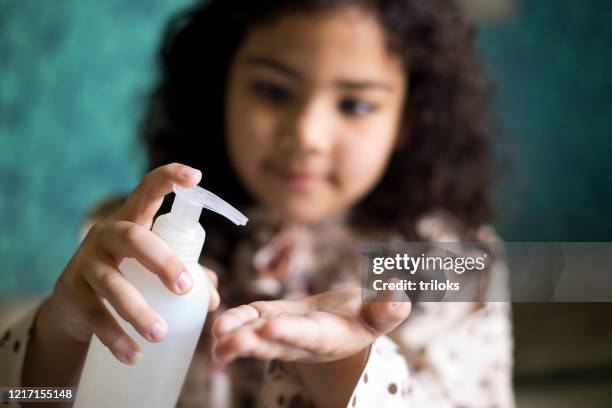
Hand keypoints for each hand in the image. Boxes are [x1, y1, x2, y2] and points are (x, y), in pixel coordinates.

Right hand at [39, 163, 219, 364]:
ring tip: (160, 334)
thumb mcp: (154, 267)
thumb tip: (213, 296)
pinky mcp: (72, 294)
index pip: (148, 190)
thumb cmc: (129, 275)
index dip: (170, 178)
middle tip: (186, 288)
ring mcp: (85, 263)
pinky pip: (95, 316)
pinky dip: (116, 337)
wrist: (75, 305)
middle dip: (162, 262)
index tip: (196, 176)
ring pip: (112, 282)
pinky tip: (134, 355)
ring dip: (138, 310)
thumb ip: (187, 273)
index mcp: (132, 220)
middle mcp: (107, 235)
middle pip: (133, 239)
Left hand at [212, 286, 410, 364]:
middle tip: (230, 342)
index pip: (307, 335)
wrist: (345, 324)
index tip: (273, 327)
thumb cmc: (365, 317)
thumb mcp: (381, 314)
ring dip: (234, 334)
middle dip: (251, 343)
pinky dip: (234, 320)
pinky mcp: (270, 318)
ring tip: (216, 331)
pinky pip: (249, 320)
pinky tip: (217, 322)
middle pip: (273, 344)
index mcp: (327, 337)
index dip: (290, 332)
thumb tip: (398, 287)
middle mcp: (300, 341)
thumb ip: (389, 306)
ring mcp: (282, 332)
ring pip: (255, 336)